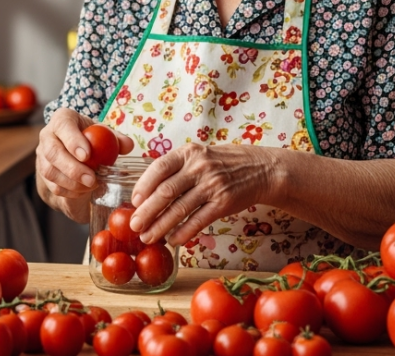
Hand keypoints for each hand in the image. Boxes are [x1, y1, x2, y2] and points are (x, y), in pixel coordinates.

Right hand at [36, 108, 133, 221]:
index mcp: (63, 119)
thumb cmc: (91, 138)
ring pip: (50, 171)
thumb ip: (116, 139)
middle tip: (91, 179)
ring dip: (71, 183)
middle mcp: (47, 135)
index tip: (87, 155)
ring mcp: (42, 155)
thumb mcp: (104, 134)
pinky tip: (83, 191)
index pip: (63, 126)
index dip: (72, 141)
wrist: (74, 151)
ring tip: (91, 186)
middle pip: (53, 152)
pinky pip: (52, 185)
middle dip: (72, 168)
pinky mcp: (42, 172)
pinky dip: (68, 191)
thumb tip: (128, 145)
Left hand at [128, 142, 281, 245]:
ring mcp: (212, 185)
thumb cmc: (223, 164)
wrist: (260, 170)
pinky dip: (183, 232)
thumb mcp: (199, 156)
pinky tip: (172, 241)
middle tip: (134, 226)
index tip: (133, 202)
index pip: (159, 168)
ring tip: (148, 237)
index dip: (143, 186)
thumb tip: (146, 191)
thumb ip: (176, 169)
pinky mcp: (223, 203)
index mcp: (188, 152)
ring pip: (180, 209)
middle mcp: (199, 167)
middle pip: (166, 191)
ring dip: (160, 226)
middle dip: (146, 212)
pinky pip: (198, 221)